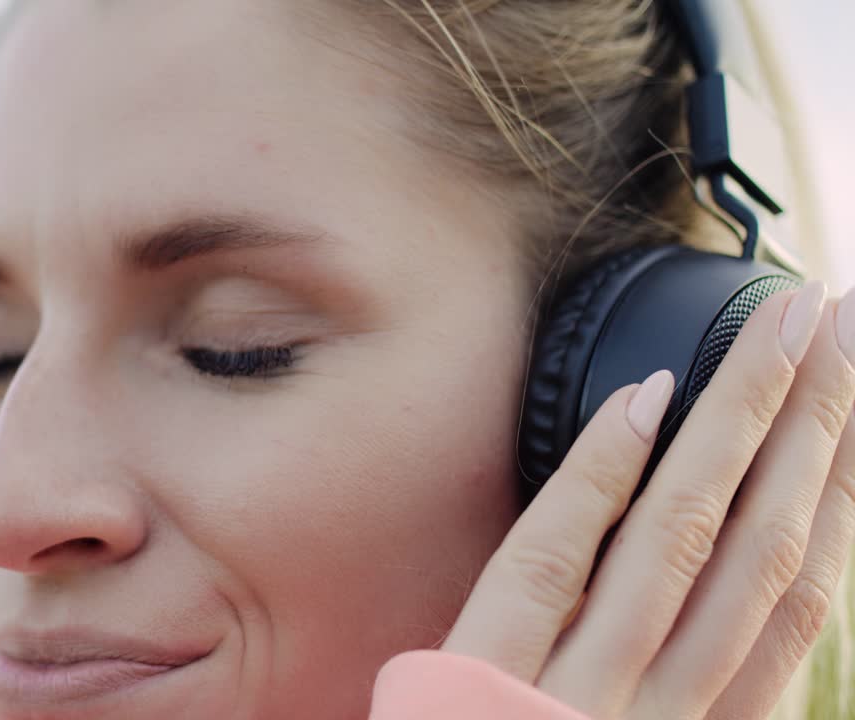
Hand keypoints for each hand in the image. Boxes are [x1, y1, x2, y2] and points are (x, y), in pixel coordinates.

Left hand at [442, 281, 854, 718]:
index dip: (836, 500)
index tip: (853, 413)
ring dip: (731, 424)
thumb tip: (739, 612)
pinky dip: (601, 477)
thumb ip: (690, 697)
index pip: (792, 602)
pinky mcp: (484, 676)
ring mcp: (578, 693)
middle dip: (806, 428)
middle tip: (831, 320)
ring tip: (772, 330)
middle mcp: (665, 712)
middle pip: (756, 547)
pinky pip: (552, 561)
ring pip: (677, 539)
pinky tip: (643, 398)